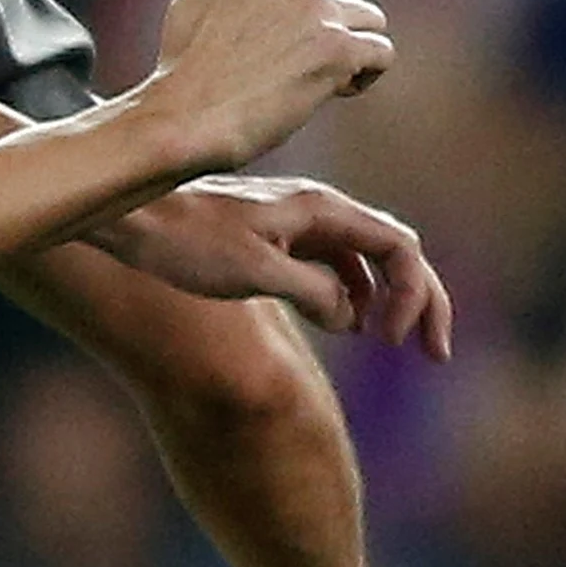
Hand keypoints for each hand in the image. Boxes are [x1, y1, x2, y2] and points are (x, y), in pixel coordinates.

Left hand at [91, 175, 450, 358]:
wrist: (130, 219)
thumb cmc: (186, 241)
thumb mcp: (255, 272)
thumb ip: (315, 292)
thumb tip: (350, 318)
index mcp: (320, 210)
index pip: (400, 248)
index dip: (417, 297)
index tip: (395, 344)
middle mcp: (317, 210)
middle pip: (395, 253)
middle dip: (421, 301)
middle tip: (434, 356)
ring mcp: (298, 223)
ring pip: (364, 261)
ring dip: (386, 301)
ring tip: (385, 342)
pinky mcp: (277, 238)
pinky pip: (332, 266)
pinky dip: (349, 296)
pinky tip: (340, 325)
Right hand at [141, 0, 394, 172]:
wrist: (184, 115)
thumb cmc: (184, 68)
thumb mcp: (201, 0)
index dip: (302, 19)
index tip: (276, 48)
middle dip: (330, 33)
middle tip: (291, 72)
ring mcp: (315, 7)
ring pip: (370, 21)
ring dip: (352, 52)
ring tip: (316, 80)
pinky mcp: (335, 46)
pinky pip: (381, 53)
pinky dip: (365, 76)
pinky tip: (333, 91)